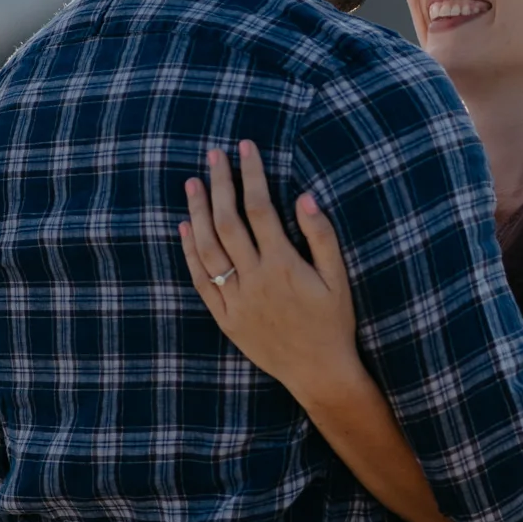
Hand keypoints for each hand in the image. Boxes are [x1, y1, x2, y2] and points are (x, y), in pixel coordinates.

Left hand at [179, 142, 358, 402]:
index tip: (245, 148)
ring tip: (193, 184)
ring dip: (197, 213)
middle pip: (228, 222)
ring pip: (207, 249)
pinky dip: (189, 253)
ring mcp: (237, 300)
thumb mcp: (338, 279)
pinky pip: (201, 281)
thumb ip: (322, 237)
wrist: (319, 373)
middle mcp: (255, 280)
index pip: (260, 208)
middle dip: (220, 184)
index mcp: (283, 265)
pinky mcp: (226, 319)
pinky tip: (184, 228)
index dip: (251, 174)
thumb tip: (305, 197)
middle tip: (213, 155)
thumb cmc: (334, 323)